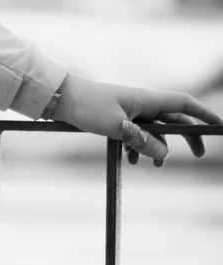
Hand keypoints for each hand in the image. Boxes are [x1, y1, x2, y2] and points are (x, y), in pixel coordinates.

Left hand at [47, 73, 221, 166]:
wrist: (58, 97)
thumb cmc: (86, 106)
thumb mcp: (115, 128)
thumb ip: (140, 141)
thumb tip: (165, 154)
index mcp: (147, 99)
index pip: (184, 104)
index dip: (204, 114)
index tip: (219, 126)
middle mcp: (142, 103)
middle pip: (173, 119)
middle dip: (187, 137)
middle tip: (198, 154)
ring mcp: (129, 110)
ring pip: (153, 130)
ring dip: (158, 147)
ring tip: (158, 166)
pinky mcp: (116, 118)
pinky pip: (135, 134)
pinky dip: (137, 147)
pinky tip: (131, 161)